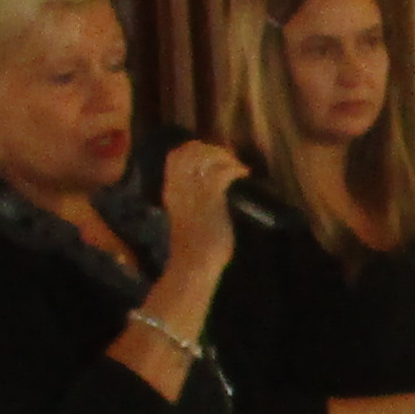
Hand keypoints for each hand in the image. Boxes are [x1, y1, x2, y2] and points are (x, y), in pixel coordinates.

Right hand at [154, 138, 244, 311]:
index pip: (176, 155)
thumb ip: (193, 202)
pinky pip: (223, 172)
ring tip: (237, 167)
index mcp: (170, 191)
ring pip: (207, 156)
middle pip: (191, 150)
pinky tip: (244, 174)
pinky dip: (236, 168)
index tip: (212, 154)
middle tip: (229, 159)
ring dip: (226, 156)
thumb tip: (210, 192)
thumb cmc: (193, 249)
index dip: (195, 148)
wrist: (194, 265)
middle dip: (213, 148)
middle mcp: (179, 186)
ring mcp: (194, 190)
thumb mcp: (187, 218)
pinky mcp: (211, 198)